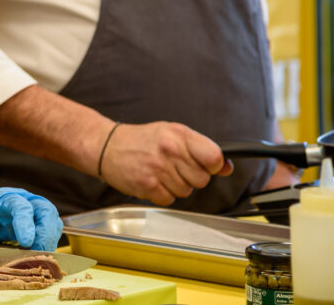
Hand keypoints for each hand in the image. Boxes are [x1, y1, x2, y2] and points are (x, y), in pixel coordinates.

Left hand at [0, 184, 62, 251]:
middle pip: (45, 210)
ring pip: (53, 220)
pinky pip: (52, 230)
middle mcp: (24, 200)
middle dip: (45, 233)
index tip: (26, 242)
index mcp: (3, 197)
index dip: (25, 223)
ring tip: (40, 258)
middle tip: (38, 253)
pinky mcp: (38, 222)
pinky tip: (40, 256)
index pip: (20, 206)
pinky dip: (49, 243)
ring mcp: (34, 210)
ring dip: (50, 240)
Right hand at [100, 122, 232, 205]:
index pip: (213, 157)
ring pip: (186, 191)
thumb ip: (200, 148)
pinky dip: (162, 194)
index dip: (213, 165)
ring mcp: (158, 169)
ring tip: (160, 172)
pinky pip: (170, 200)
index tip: (206, 165)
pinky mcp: (148, 186)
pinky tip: (152, 180)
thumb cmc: (141, 139)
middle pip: (202, 179)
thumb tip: (226, 167)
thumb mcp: (171, 133)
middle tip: (174, 167)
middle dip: (191, 176)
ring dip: (176, 186)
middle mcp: (169, 151)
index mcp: (178, 135)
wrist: (106, 146)